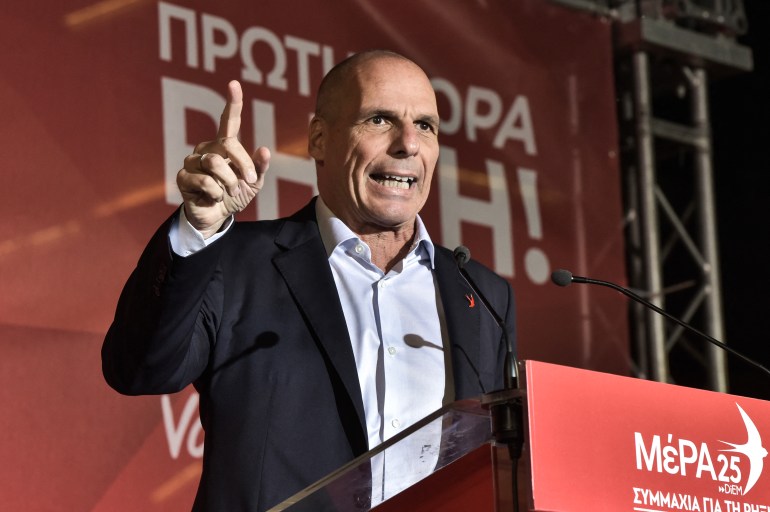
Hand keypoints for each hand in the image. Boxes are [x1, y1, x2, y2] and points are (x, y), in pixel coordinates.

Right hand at [177, 80, 269, 237]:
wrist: (216, 218)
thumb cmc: (234, 196)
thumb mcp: (253, 184)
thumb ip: (259, 168)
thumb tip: (264, 150)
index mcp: (224, 146)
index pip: (228, 121)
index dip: (232, 103)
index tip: (234, 84)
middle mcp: (206, 148)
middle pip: (228, 144)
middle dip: (243, 164)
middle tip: (250, 180)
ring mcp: (193, 161)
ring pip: (215, 163)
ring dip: (230, 182)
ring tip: (229, 193)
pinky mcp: (183, 176)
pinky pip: (205, 181)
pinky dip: (216, 193)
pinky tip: (213, 198)